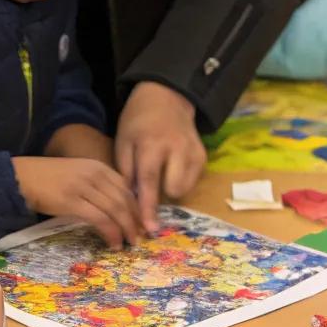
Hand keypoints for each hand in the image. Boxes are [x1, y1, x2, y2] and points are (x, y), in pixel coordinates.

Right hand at [13, 156, 143, 246]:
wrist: (20, 178)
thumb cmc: (47, 179)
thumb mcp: (77, 175)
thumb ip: (96, 186)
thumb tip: (115, 208)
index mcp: (97, 166)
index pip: (126, 187)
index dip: (138, 207)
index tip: (143, 223)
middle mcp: (94, 174)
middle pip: (125, 199)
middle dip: (136, 221)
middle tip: (141, 237)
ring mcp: (83, 187)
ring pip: (116, 210)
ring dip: (126, 229)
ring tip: (129, 243)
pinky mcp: (72, 201)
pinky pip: (100, 219)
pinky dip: (111, 233)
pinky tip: (114, 243)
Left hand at [115, 82, 205, 233]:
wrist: (166, 98)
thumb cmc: (138, 122)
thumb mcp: (123, 140)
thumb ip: (125, 170)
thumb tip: (129, 200)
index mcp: (151, 145)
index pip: (149, 181)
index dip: (147, 207)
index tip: (148, 228)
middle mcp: (176, 148)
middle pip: (173, 188)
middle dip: (161, 195)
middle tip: (149, 188)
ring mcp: (193, 151)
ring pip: (185, 188)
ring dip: (171, 188)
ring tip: (161, 174)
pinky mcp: (203, 155)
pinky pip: (193, 181)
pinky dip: (181, 180)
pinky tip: (172, 167)